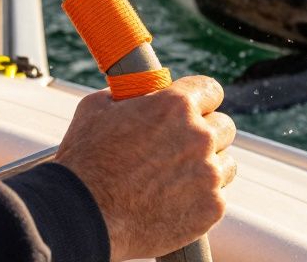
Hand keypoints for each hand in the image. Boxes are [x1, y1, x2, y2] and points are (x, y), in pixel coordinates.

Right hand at [55, 76, 235, 261]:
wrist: (82, 215)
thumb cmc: (85, 162)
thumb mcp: (97, 109)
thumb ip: (128, 95)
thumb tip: (137, 93)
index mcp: (175, 106)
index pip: (211, 90)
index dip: (201, 99)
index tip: (196, 109)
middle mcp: (199, 136)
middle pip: (223, 127)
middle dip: (204, 135)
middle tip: (180, 148)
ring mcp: (208, 174)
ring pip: (224, 164)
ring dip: (206, 168)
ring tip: (175, 180)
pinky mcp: (210, 208)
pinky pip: (216, 198)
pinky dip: (199, 200)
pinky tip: (173, 203)